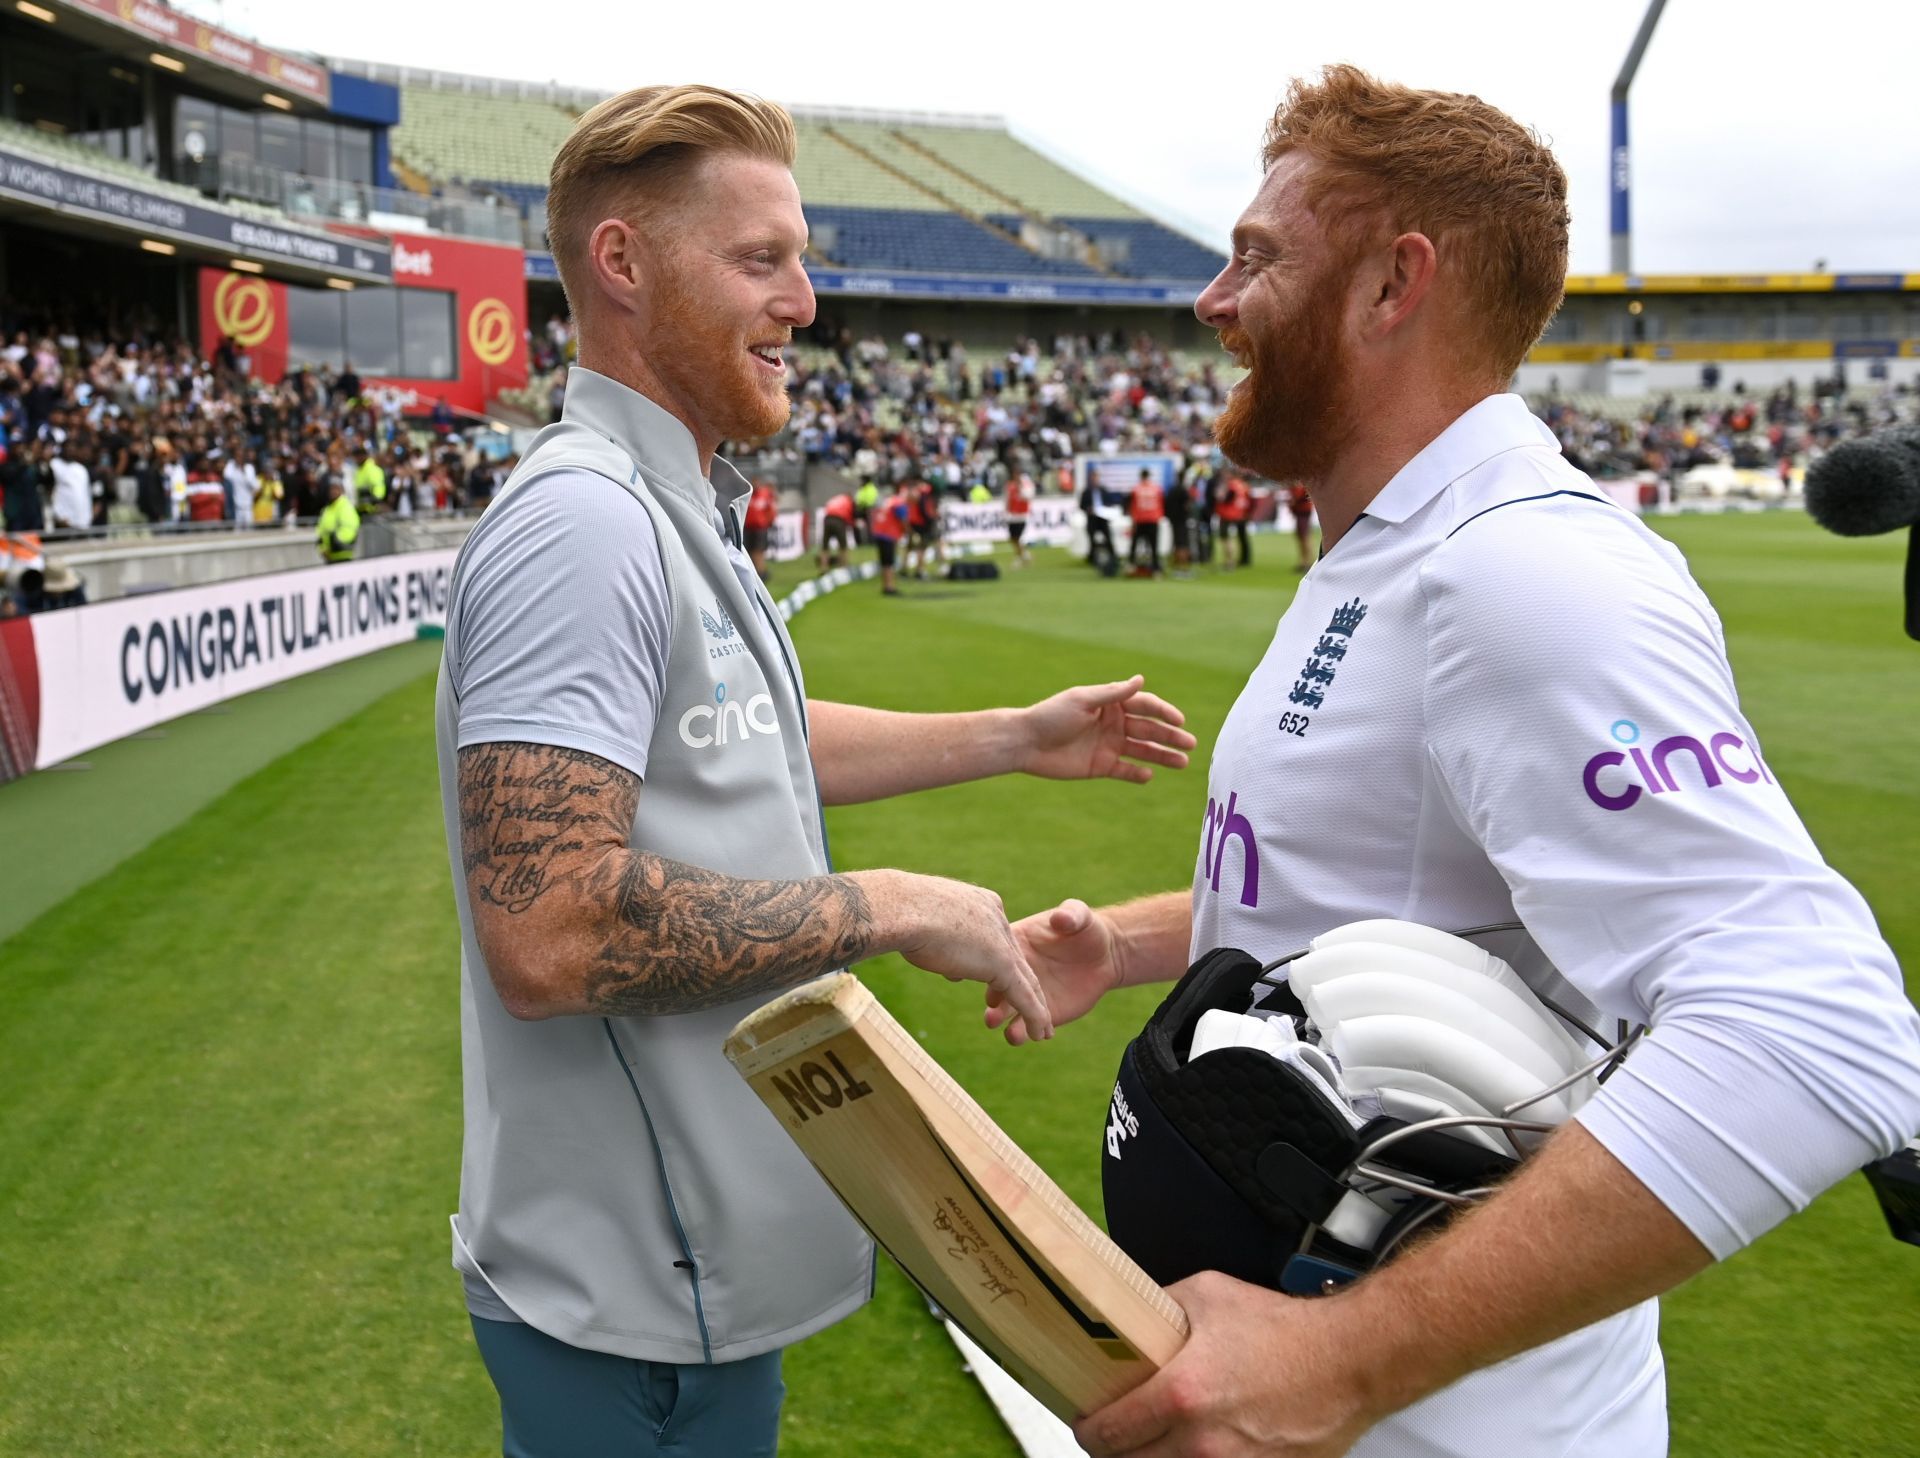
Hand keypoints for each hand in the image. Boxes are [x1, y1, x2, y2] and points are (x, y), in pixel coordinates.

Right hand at [869, 871, 1054, 1041]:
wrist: (903, 908)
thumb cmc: (903, 913)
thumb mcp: (926, 925)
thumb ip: (945, 944)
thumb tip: (953, 969)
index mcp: (982, 903)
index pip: (996, 939)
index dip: (998, 962)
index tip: (999, 983)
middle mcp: (997, 918)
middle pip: (1017, 960)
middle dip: (1026, 985)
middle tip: (1035, 1006)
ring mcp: (1001, 940)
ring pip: (1027, 980)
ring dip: (1037, 1007)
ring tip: (1044, 1029)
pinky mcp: (1001, 963)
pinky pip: (1024, 995)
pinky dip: (1035, 1016)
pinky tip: (1042, 1033)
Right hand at [987, 898, 1122, 1044]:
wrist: (1105, 956)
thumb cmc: (1087, 928)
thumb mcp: (1080, 916)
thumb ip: (1071, 914)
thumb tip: (1060, 919)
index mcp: (1018, 943)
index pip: (1000, 951)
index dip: (993, 959)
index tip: (988, 968)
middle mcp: (1015, 970)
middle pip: (998, 982)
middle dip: (991, 994)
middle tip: (988, 1004)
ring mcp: (1025, 994)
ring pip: (1006, 1008)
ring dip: (997, 1016)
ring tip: (994, 1022)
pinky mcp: (1039, 1013)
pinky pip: (1025, 1026)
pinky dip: (1019, 1032)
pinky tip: (1020, 1036)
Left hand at [1020, 676, 1195, 783]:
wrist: (1026, 743)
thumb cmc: (1051, 716)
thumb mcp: (1083, 700)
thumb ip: (1113, 694)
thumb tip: (1141, 680)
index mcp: (1110, 703)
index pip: (1145, 705)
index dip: (1164, 712)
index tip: (1180, 721)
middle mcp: (1113, 723)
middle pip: (1148, 729)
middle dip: (1170, 736)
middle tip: (1191, 744)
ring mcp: (1108, 745)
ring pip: (1142, 751)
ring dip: (1162, 756)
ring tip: (1183, 763)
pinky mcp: (1100, 766)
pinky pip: (1125, 771)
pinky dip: (1138, 774)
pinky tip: (1150, 775)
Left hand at [1072, 1271, 1381, 1457]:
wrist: (1348, 1360)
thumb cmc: (1284, 1329)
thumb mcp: (1208, 1295)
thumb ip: (1161, 1307)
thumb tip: (1131, 1315)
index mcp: (1181, 1395)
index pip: (1107, 1433)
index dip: (1087, 1430)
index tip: (1087, 1421)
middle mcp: (1201, 1443)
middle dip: (1115, 1452)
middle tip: (1116, 1434)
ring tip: (1155, 1442)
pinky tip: (1195, 1450)